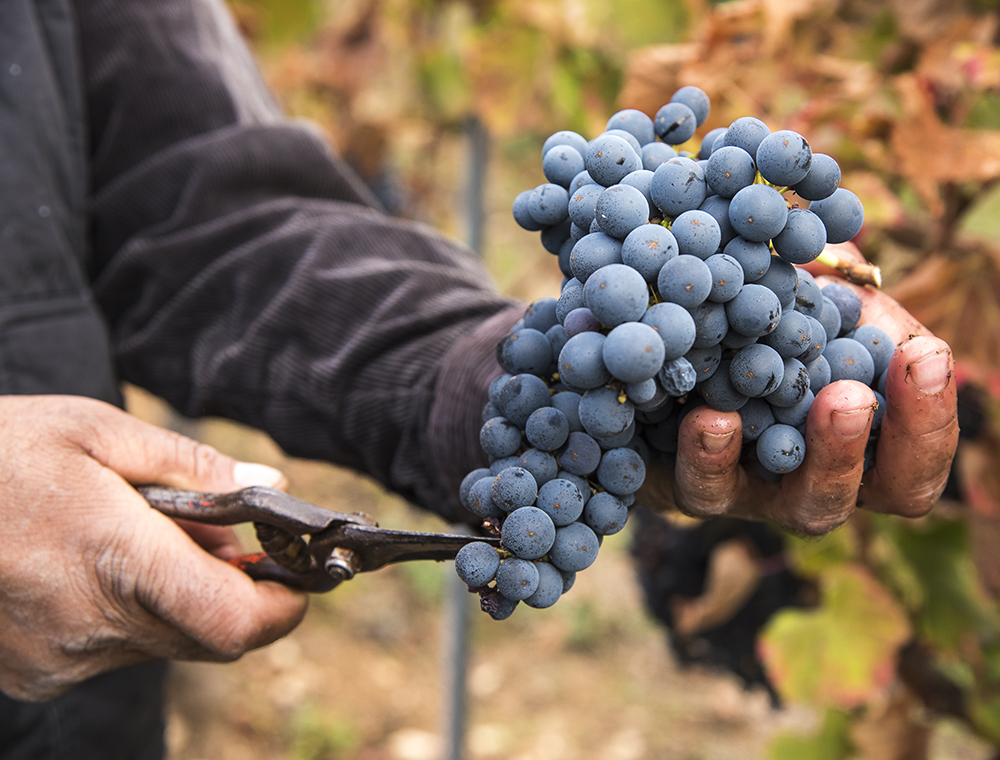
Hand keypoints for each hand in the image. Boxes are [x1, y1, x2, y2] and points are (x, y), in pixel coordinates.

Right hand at [0, 395, 307, 701]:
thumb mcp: (96, 430)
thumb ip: (192, 464)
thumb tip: (268, 485)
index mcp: (114, 558)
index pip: (235, 622)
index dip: (283, 605)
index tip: (298, 574)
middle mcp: (90, 626)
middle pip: (210, 636)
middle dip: (235, 591)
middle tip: (222, 537)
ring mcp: (57, 659)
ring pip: (166, 643)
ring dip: (182, 599)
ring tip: (143, 537)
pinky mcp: (34, 673)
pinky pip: (117, 652)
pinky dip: (133, 614)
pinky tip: (98, 566)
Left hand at [639, 244, 958, 535]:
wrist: (668, 365)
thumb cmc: (758, 331)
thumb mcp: (805, 301)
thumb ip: (834, 288)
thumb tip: (836, 256)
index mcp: (861, 442)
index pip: (915, 459)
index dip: (929, 420)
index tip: (925, 357)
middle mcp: (814, 481)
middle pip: (859, 496)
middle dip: (855, 447)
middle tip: (850, 398)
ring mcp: (756, 493)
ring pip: (791, 506)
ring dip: (791, 459)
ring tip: (789, 407)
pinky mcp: (695, 489)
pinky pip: (702, 488)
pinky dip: (705, 455)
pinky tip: (706, 416)